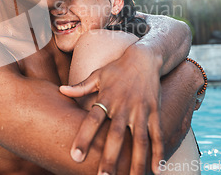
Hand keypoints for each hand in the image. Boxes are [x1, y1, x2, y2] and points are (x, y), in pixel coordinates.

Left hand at [60, 44, 163, 174]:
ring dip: (136, 162)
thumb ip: (80, 86)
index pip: (92, 121)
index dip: (84, 138)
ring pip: (139, 141)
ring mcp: (141, 110)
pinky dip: (159, 152)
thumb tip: (61, 90)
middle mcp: (124, 106)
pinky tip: (157, 169)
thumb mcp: (97, 75)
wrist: (144, 57)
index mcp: (106, 98)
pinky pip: (157, 135)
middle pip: (116, 136)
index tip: (75, 156)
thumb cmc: (117, 69)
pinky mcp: (155, 112)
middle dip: (110, 158)